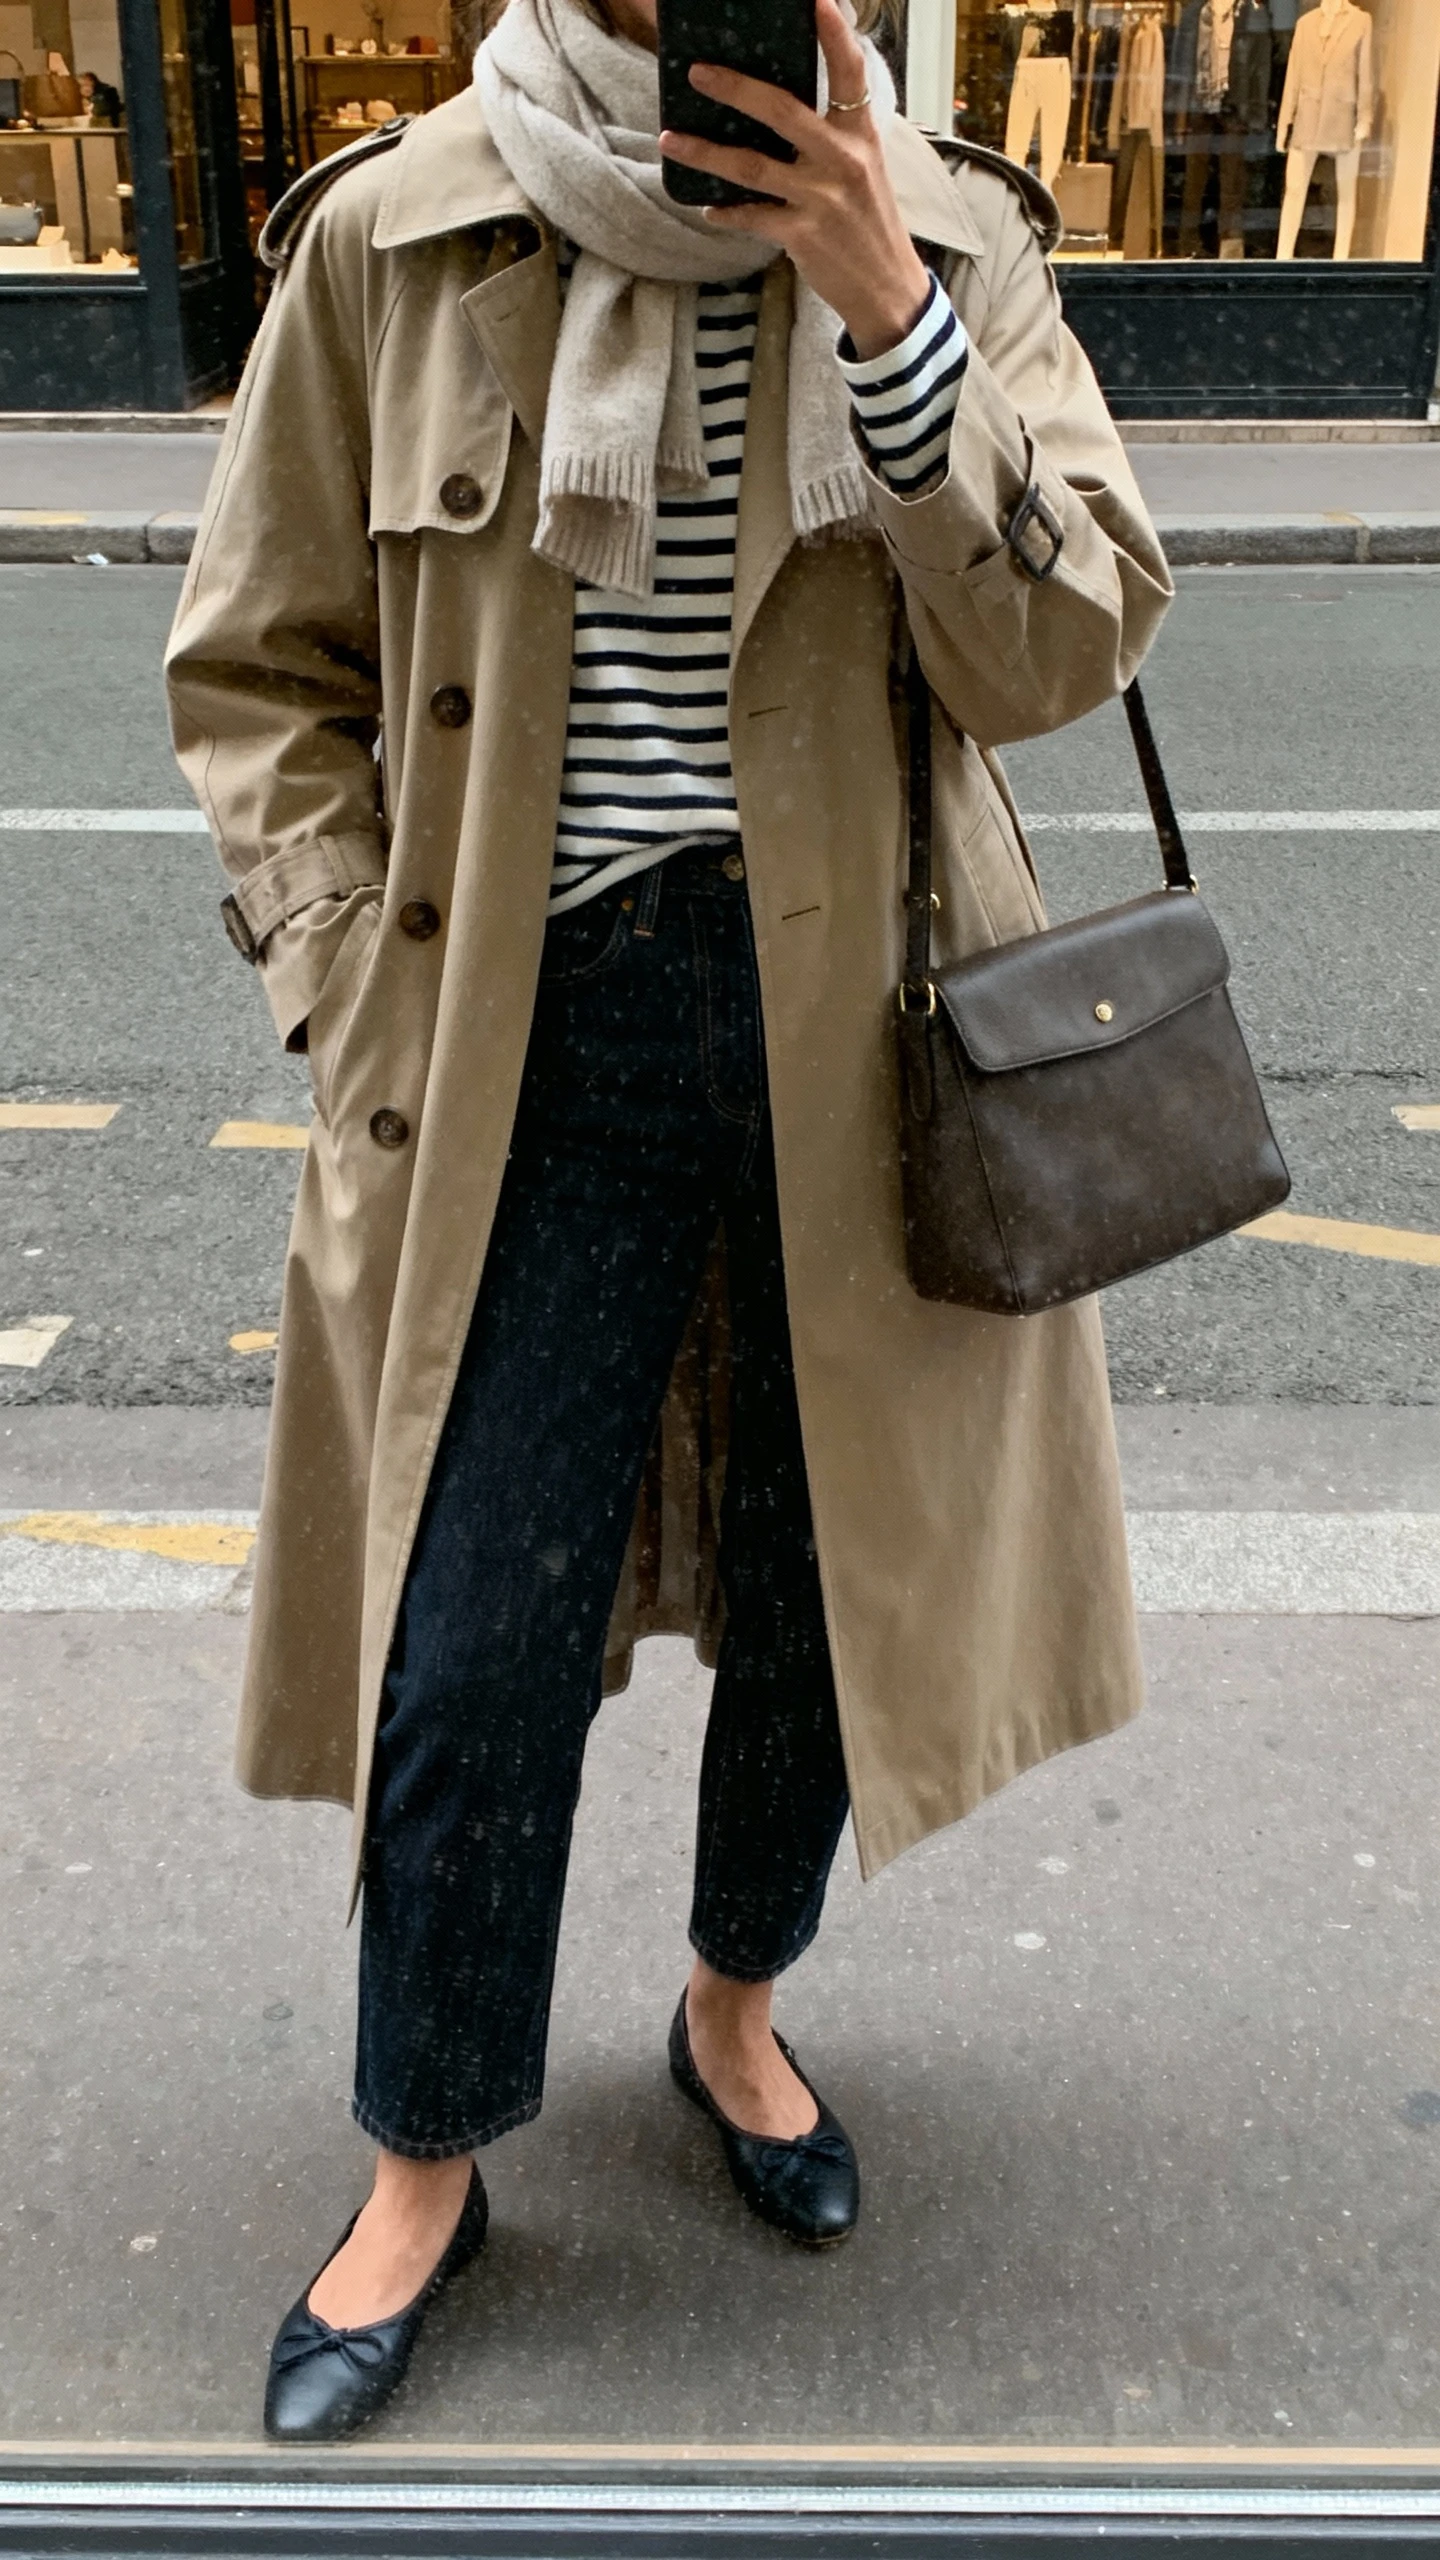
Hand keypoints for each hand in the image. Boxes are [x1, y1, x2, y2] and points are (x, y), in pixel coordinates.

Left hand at [659, 0, 931, 360]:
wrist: (887, 288)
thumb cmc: (869, 223)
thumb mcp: (863, 168)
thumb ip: (831, 136)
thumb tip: (780, 109)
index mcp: (861, 135)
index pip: (851, 72)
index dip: (833, 33)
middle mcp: (843, 160)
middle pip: (781, 111)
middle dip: (734, 88)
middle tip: (698, 72)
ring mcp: (822, 199)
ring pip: (751, 167)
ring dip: (706, 153)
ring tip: (672, 139)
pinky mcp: (802, 235)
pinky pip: (751, 217)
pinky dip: (726, 212)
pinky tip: (708, 208)